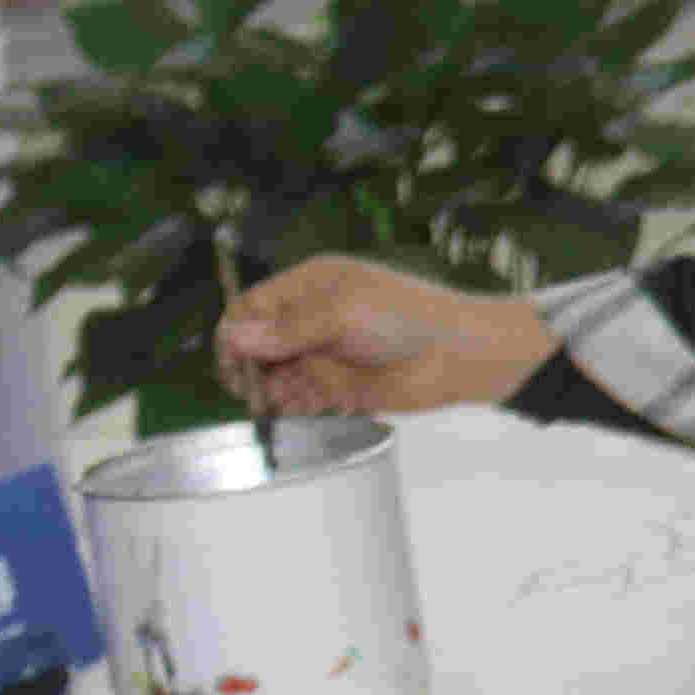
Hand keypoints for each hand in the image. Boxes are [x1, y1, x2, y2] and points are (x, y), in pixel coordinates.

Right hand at [215, 257, 547, 418]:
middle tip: (253, 391)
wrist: (460, 356)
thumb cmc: (409, 319)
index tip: (235, 362)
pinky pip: (299, 399)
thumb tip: (237, 335)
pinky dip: (294, 407)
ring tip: (284, 401)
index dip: (237, 334)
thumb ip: (290, 327)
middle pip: (257, 346)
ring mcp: (323, 353)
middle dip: (250, 368)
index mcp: (309, 285)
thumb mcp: (344, 311)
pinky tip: (305, 409)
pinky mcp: (337, 387)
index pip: (251, 308)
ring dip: (271, 391)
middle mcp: (310, 318)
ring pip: (274, 376)